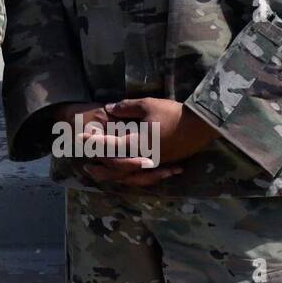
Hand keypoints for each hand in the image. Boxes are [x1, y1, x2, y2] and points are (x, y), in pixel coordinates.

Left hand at [81, 98, 216, 187]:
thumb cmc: (173, 114)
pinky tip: (120, 175)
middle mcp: (143, 158)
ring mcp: (153, 164)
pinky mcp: (161, 165)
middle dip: (97, 161)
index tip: (80, 136)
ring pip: (126, 176)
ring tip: (95, 171)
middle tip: (83, 159)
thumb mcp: (148, 105)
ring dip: (108, 174)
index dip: (93, 141)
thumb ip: (126, 108)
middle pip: (114, 166)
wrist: (201, 126)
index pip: (109, 145)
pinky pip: (140, 177)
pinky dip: (127, 177)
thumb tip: (109, 109)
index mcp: (137, 144)